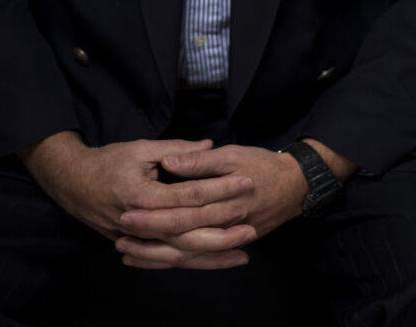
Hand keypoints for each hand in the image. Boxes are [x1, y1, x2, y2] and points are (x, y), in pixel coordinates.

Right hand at [18, 130, 254, 267]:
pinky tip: (216, 261)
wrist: (72, 183)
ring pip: (181, 253)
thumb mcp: (141, 148)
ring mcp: (138, 240)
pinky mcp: (138, 247)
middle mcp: (141, 223)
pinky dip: (195, 262)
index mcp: (143, 195)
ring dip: (214, 254)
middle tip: (253, 223)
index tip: (244, 181)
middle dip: (224, 228)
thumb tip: (208, 146)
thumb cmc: (107, 161)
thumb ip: (176, 150)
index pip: (190, 195)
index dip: (220, 189)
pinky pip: (170, 260)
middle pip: (189, 231)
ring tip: (244, 251)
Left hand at [117, 143, 307, 268]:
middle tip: (119, 238)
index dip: (152, 215)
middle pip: (180, 240)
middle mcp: (223, 227)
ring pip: (188, 256)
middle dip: (148, 241)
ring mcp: (227, 240)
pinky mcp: (229, 245)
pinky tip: (157, 260)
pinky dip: (176, 261)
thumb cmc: (263, 164)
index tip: (125, 211)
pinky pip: (199, 259)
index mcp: (222, 202)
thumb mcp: (233, 154)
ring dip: (158, 257)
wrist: (297, 185)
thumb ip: (200, 162)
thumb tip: (169, 162)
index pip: (181, 212)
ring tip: (129, 255)